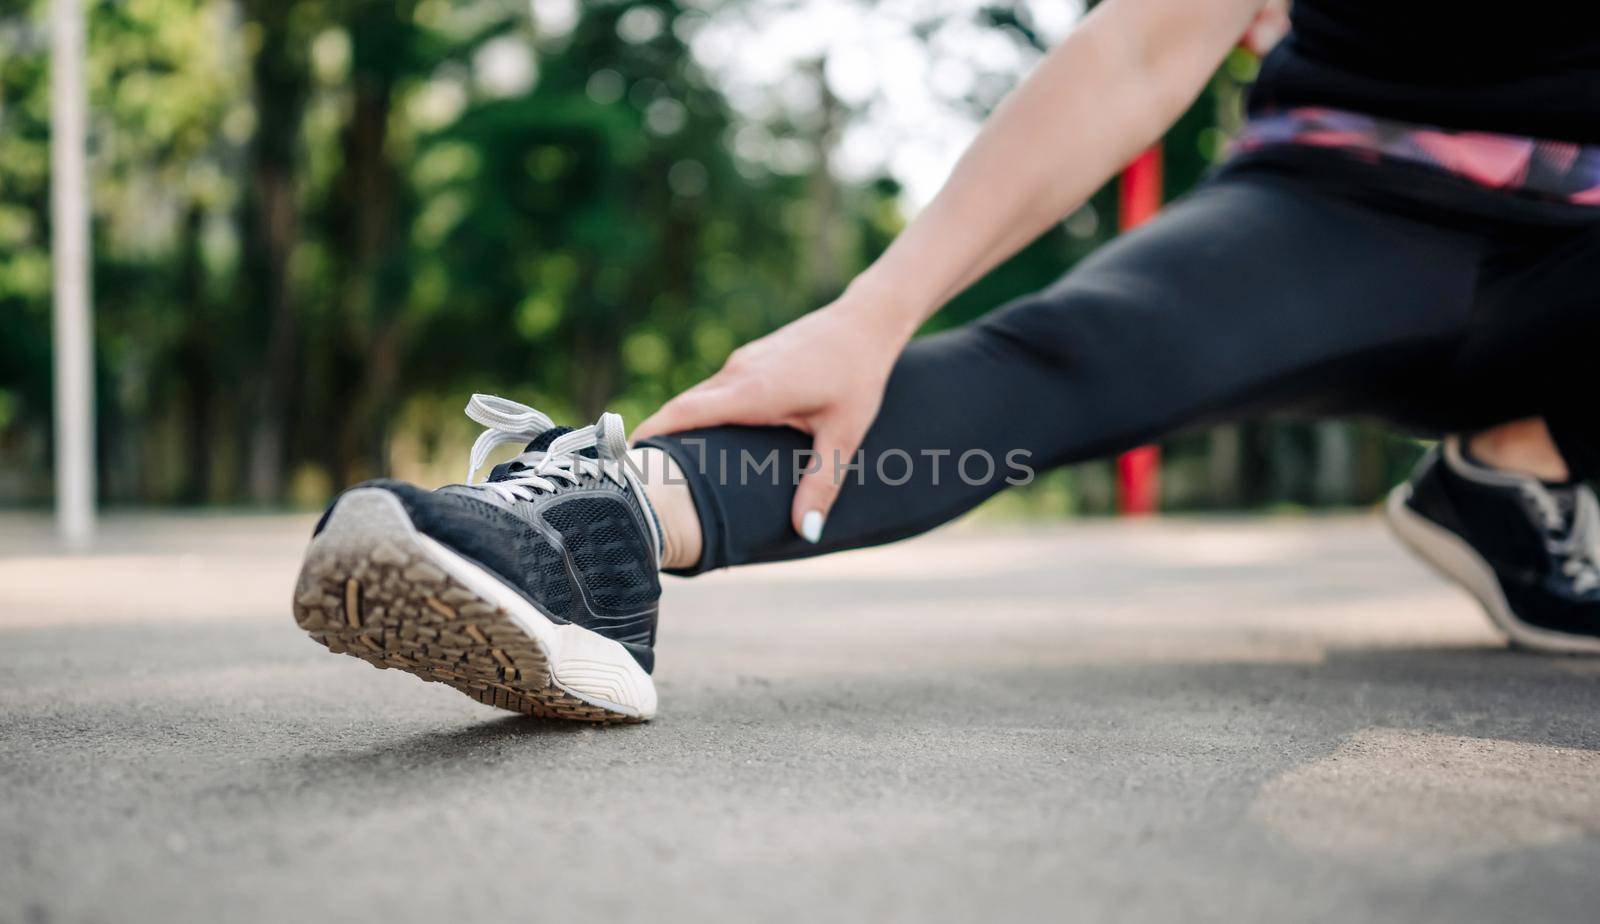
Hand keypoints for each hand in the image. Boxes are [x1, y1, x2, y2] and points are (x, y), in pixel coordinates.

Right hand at [633, 289, 913, 541]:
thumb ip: (822, 484)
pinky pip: (715, 390)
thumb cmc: (858, 376)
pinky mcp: (750, 358)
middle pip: (682, 408)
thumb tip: (806, 532)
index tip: (621, 463)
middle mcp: (736, 373)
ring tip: (669, 466)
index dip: (648, 436)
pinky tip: (711, 439)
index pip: (682, 414)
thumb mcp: (844, 434)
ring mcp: (741, 362)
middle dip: (659, 439)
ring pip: (699, 398)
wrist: (866, 321)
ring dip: (682, 426)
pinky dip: (703, 413)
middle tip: (640, 480)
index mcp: (750, 392)